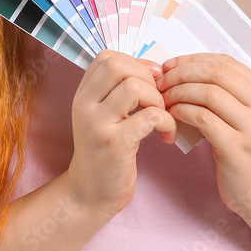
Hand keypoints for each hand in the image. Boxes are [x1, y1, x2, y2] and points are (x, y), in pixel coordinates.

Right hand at [65, 50, 176, 221]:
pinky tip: (166, 135)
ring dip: (158, 99)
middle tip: (158, 100)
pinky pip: (149, 117)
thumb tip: (155, 68)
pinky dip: (166, 121)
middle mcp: (85, 105)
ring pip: (135, 87)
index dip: (135, 62)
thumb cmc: (104, 151)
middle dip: (147, 78)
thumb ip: (118, 90)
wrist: (90, 193)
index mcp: (83, 94)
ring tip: (162, 117)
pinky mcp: (115, 145)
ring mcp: (98, 124)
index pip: (107, 57)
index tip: (150, 81)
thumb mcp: (102, 115)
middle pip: (118, 66)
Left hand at [155, 53, 250, 221]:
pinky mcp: (237, 148)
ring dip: (179, 92)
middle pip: (215, 73)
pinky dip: (183, 112)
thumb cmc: (248, 153)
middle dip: (182, 73)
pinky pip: (204, 118)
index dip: (192, 60)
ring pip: (209, 93)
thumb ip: (224, 94)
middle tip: (161, 82)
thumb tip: (183, 71)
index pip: (224, 62)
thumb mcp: (244, 117)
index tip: (170, 65)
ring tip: (163, 100)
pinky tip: (173, 115)